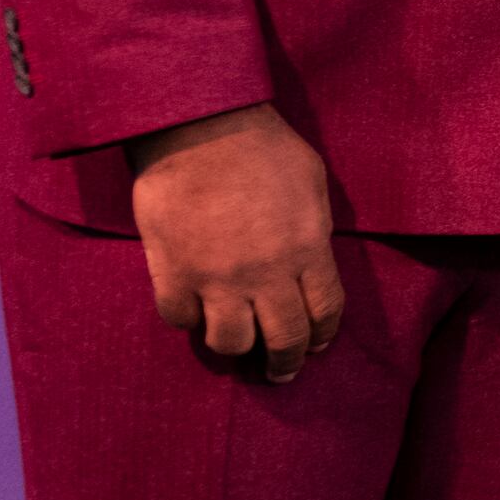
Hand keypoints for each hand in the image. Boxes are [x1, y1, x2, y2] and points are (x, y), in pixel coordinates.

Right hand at [125, 104, 342, 380]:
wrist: (199, 127)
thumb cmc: (262, 146)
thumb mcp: (311, 183)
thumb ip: (313, 229)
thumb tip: (313, 258)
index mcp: (308, 250)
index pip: (325, 312)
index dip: (321, 336)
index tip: (315, 346)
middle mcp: (267, 274)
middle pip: (284, 338)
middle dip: (286, 362)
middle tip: (281, 372)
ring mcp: (217, 278)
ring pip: (230, 342)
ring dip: (236, 349)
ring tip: (235, 346)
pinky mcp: (173, 273)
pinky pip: (180, 319)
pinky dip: (187, 321)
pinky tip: (191, 311)